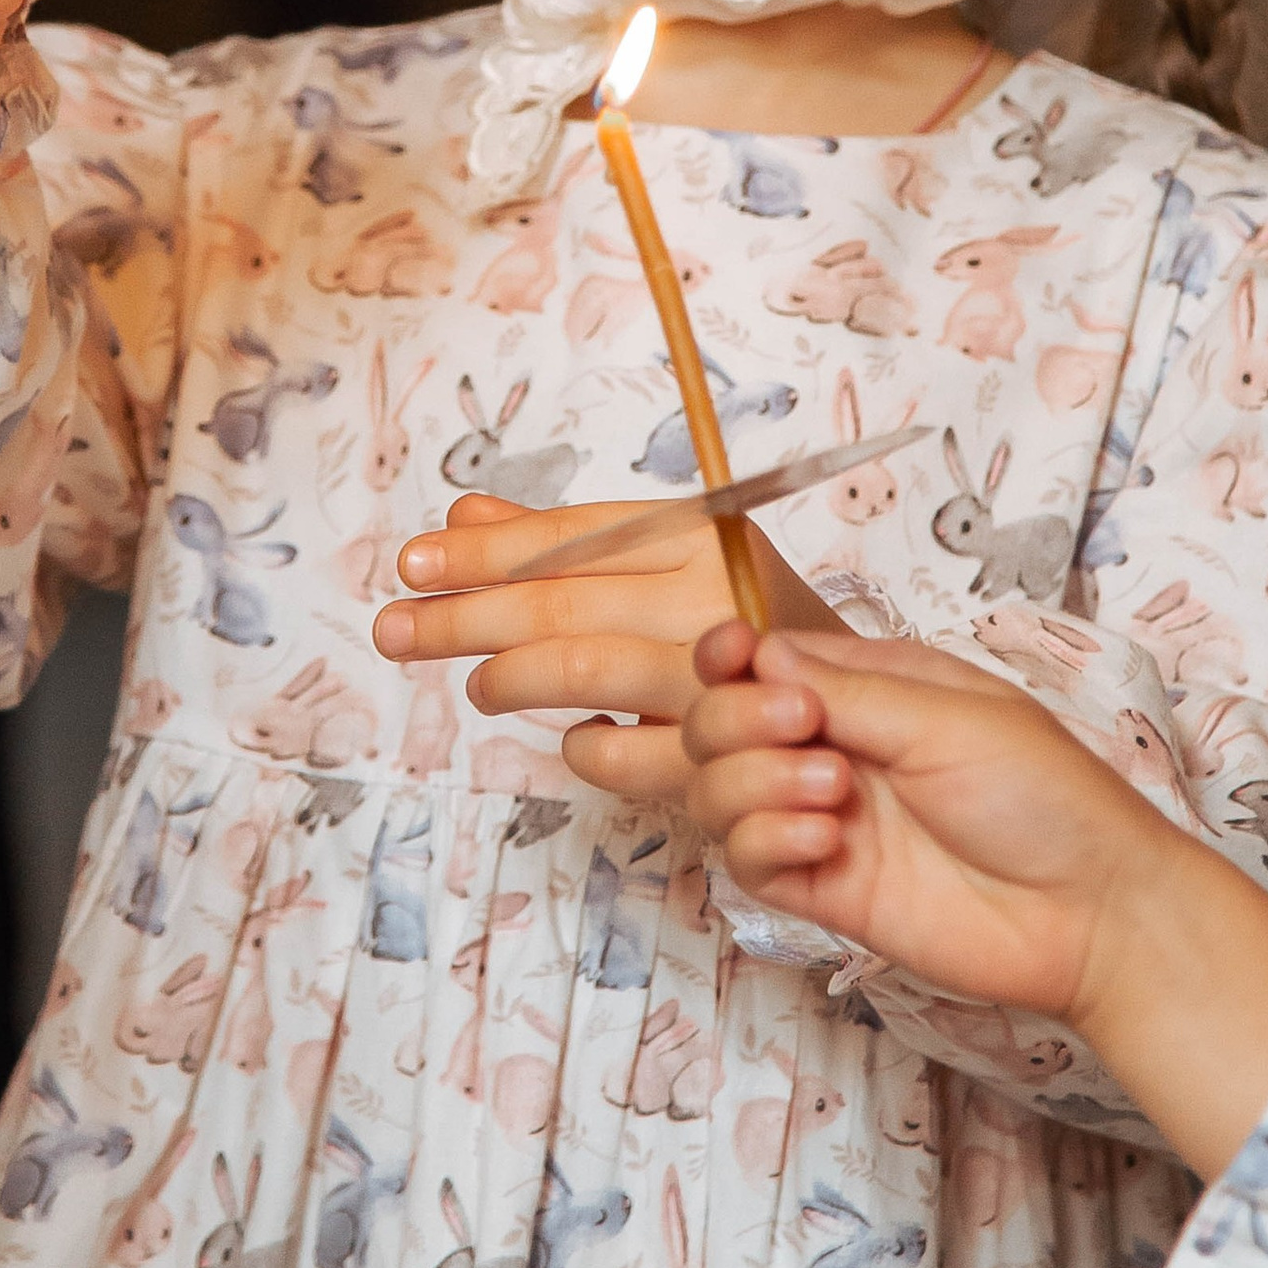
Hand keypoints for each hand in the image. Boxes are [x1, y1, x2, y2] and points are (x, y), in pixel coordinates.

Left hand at [373, 492, 826, 814]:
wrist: (873, 704)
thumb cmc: (755, 622)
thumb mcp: (670, 560)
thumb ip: (566, 540)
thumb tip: (463, 514)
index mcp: (701, 531)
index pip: (568, 536)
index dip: (484, 551)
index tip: (414, 560)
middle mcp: (712, 593)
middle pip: (561, 600)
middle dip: (464, 615)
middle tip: (394, 627)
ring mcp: (724, 670)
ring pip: (587, 668)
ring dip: (510, 678)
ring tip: (473, 687)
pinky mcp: (731, 744)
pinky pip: (628, 754)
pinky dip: (587, 750)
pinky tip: (568, 741)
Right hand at [684, 622, 1267, 1175]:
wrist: (1093, 912)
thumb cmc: (1049, 796)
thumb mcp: (949, 715)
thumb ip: (847, 689)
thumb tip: (759, 654)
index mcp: (870, 689)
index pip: (763, 661)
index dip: (728, 658)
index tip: (729, 659)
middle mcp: (837, 748)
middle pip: (721, 723)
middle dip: (736, 721)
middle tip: (801, 731)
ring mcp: (825, 819)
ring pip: (719, 790)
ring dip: (753, 783)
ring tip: (830, 795)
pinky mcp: (824, 889)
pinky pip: (748, 859)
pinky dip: (766, 841)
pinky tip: (827, 842)